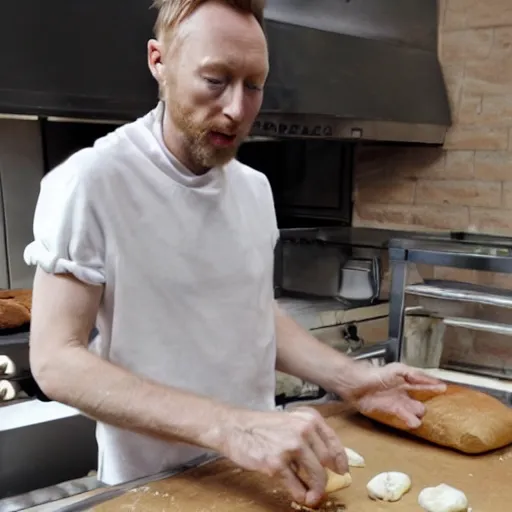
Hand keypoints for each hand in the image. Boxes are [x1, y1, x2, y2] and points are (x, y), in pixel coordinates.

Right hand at [218, 406, 347, 507]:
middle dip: (326, 478)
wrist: (235, 427)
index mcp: (308, 418)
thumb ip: (308, 435)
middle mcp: (303, 430)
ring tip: (312, 496)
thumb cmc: (261, 426)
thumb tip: (327, 460)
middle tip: (321, 486)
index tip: (341, 470)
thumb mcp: (289, 421)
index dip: (340, 459)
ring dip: (317, 490)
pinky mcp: (277, 464)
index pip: (333, 442)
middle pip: (326, 462)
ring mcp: (291, 447)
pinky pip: (297, 486)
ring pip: (317, 476)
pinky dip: (301, 495)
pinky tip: (299, 495)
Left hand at [340, 362, 446, 428]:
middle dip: (427, 404)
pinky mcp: (389, 410)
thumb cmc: (376, 374)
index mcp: (405, 379)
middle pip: (420, 400)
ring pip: (413, 410)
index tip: (444, 389)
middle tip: (437, 409)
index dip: (433, 386)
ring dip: (418, 414)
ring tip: (422, 417)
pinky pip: (403, 417)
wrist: (357, 384)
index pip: (423, 383)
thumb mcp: (397, 370)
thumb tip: (428, 379)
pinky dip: (409, 420)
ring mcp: (397, 401)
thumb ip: (413, 374)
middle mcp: (402, 391)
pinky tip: (414, 423)